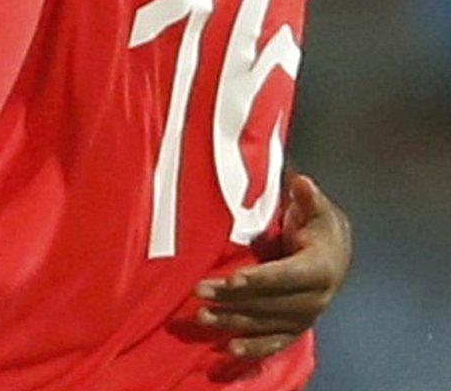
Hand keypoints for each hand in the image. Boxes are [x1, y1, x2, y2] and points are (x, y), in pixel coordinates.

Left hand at [194, 170, 352, 360]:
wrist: (335, 253)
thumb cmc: (317, 225)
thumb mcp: (315, 208)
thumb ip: (307, 197)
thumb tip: (302, 182)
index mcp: (321, 268)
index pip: (288, 276)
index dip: (261, 279)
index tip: (234, 279)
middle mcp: (317, 298)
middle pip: (270, 302)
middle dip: (234, 298)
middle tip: (199, 291)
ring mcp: (307, 317)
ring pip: (267, 323)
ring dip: (233, 321)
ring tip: (201, 316)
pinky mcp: (296, 328)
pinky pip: (276, 342)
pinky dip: (254, 348)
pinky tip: (229, 350)